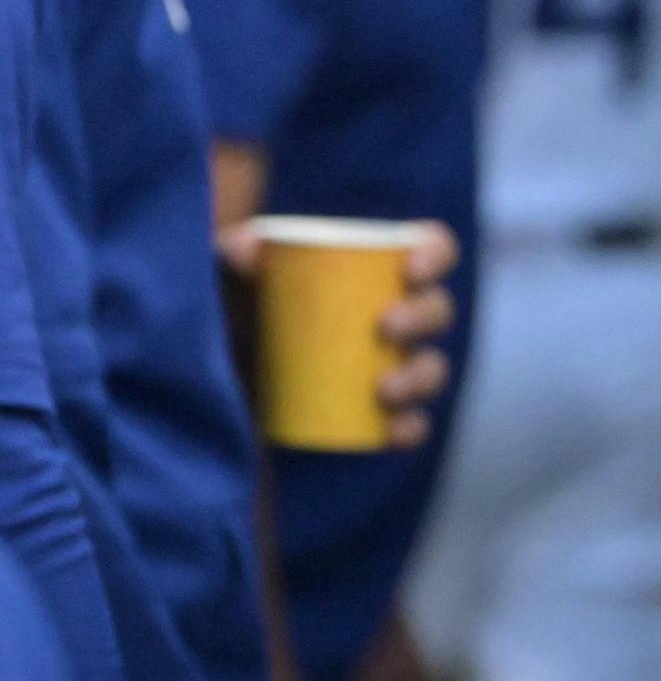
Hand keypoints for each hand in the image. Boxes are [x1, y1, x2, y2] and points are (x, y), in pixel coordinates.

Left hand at [213, 219, 457, 446]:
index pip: (426, 248)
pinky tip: (393, 432)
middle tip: (386, 326)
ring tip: (384, 390)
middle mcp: (388, 316)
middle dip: (424, 315)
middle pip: (436, 309)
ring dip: (422, 376)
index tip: (409, 269)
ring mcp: (387, 368)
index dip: (435, 253)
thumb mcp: (218, 284)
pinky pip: (411, 423)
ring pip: (432, 367)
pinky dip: (410, 428)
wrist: (205, 387)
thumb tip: (253, 249)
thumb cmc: (222, 317)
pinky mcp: (374, 416)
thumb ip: (226, 260)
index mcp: (368, 271)